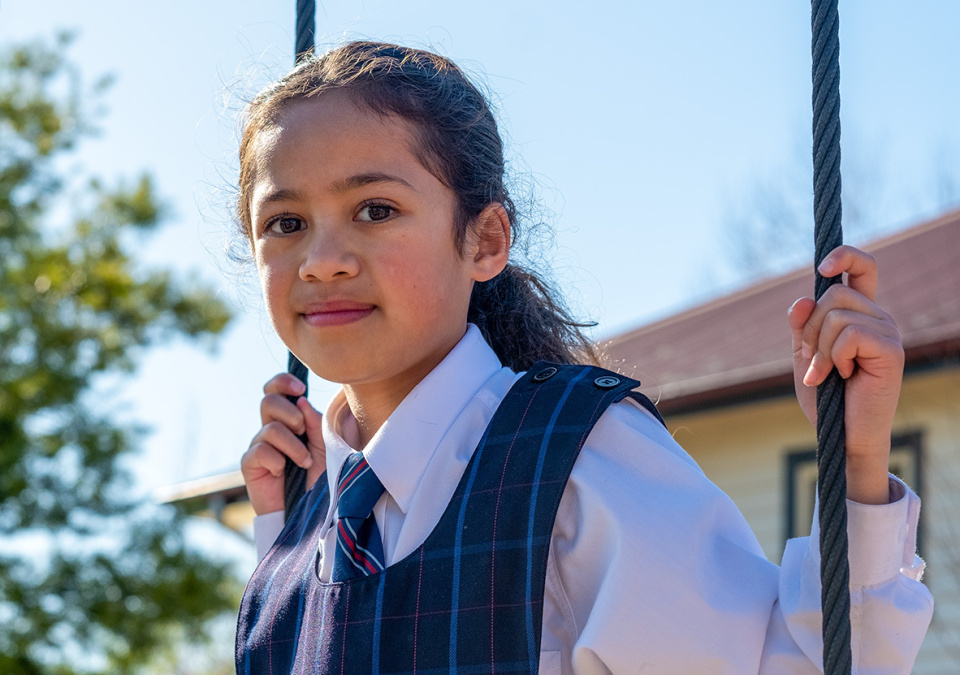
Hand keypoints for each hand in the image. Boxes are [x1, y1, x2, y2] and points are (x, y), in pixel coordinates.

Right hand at [241, 373, 325, 514]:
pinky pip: (260, 450)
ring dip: (293, 445)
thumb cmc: (320, 477)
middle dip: (289, 413)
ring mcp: (259, 446)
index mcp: (289, 419)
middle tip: (302, 430)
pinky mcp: (249, 464)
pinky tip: (284, 472)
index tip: (300, 389)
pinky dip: (278, 460)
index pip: (276, 390)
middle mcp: (271, 428)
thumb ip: (316, 423)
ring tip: (304, 462)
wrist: (310, 511)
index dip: (283, 382)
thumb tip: (301, 402)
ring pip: (271, 429)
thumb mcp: (325, 446)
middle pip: (268, 401)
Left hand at [787, 245, 903, 504]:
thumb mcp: (805, 355)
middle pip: (833, 294)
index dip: (845, 256)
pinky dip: (834, 357)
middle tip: (814, 360)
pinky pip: (849, 335)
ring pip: (836, 314)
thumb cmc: (826, 397)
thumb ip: (802, 326)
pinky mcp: (891, 350)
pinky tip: (843, 377)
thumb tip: (803, 298)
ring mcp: (888, 332)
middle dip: (810, 329)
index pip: (863, 269)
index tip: (823, 267)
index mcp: (860, 314)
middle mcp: (879, 317)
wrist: (840, 434)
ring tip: (827, 373)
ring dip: (820, 348)